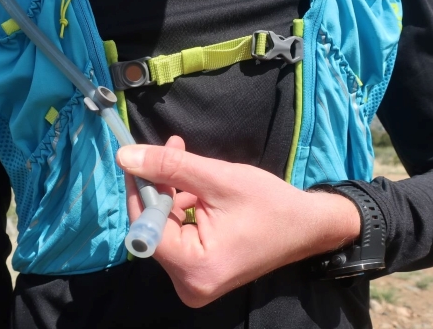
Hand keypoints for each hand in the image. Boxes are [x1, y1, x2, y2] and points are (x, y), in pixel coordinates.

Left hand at [116, 136, 359, 307]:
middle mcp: (188, 284)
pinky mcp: (199, 272)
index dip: (140, 189)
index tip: (139, 155)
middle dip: (160, 186)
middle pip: (154, 227)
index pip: (146, 226)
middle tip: (174, 148)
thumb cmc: (272, 205)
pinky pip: (178, 235)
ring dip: (173, 193)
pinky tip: (198, 186)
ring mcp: (193, 281)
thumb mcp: (219, 179)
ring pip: (165, 227)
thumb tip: (124, 156)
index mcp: (194, 267)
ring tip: (192, 164)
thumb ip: (170, 167)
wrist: (308, 227)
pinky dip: (182, 207)